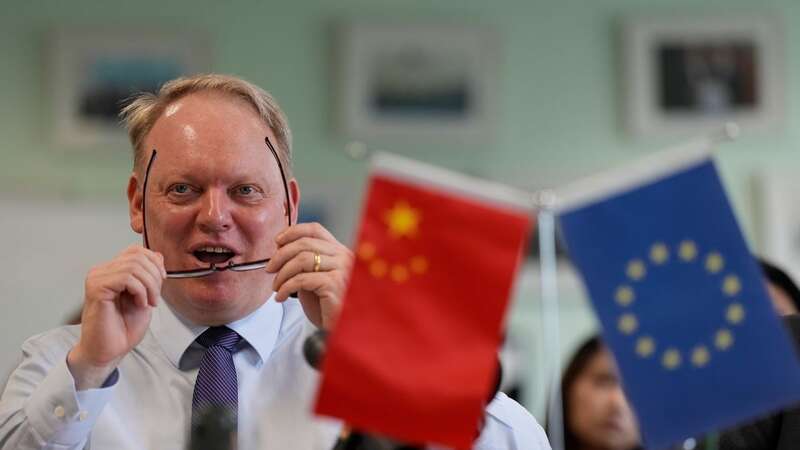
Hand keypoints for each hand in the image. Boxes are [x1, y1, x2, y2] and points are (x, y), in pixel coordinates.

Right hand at [67, 245, 165, 389]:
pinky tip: (140, 304)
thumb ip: (150, 276)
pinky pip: (126, 278)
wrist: (109, 350)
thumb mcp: (146, 295)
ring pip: (134, 266)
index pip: (136, 250)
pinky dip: (140, 291)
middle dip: (155, 276)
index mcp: (112, 271)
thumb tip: (158, 255)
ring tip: (149, 302)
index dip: (154, 262)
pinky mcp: (96, 288)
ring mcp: (97, 278)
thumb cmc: (123, 328)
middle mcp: (102, 271)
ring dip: (150, 286)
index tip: (161, 281)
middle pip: (137, 256)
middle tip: (156, 298)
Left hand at [266, 223, 352, 329]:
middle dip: (281, 255)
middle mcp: (343, 256)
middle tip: (270, 269)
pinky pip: (302, 279)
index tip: (276, 242)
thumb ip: (304, 262)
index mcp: (339, 251)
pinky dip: (286, 287)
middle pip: (305, 243)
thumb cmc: (327, 305)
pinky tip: (280, 297)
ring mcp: (341, 269)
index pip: (315, 229)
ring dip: (283, 273)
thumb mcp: (314, 277)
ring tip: (276, 287)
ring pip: (302, 259)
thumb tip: (279, 249)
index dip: (293, 232)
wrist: (341, 329)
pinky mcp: (335, 284)